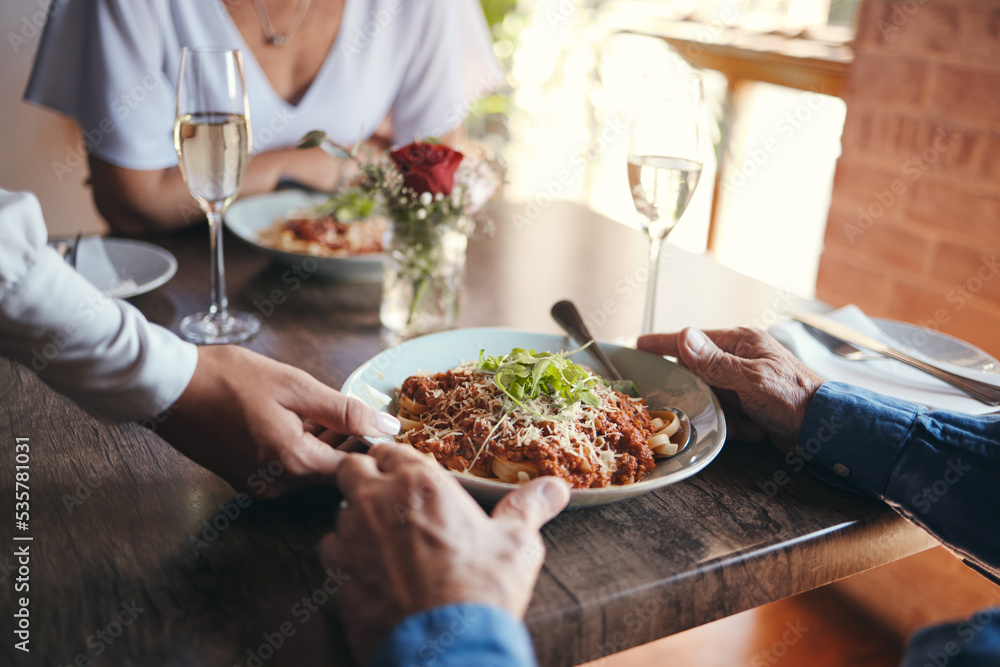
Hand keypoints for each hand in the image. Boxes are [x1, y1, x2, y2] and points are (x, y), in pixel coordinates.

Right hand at [156, 346, 399, 496]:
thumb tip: (386, 426)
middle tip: (357, 411)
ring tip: (327, 409)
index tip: (381, 426)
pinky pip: (284, 467)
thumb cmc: (228, 380)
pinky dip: (299, 446)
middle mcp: (276, 484)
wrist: (167, 387)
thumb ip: (344, 410)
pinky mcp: (242, 477)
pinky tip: (299, 419)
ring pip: (308, 468)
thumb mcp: (295, 386)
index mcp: (294, 463)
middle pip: (330, 470)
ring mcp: (257, 484)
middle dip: (348, 443)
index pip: (352, 469)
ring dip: (323, 443)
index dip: (371, 448)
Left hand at [319, 443, 569, 662]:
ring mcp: (352, 532)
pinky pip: (329, 545)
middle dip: (366, 476)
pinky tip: (365, 567)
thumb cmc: (481, 591)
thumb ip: (529, 508)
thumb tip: (556, 487)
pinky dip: (343, 551)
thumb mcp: (517, 545)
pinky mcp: (336, 568)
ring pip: (340, 506)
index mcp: (422, 482)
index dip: (398, 461)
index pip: (393, 449)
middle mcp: (379, 497)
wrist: (443, 647)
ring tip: (379, 536)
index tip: (406, 474)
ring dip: (355, 514)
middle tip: (386, 498)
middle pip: (354, 467)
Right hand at [638, 327, 824, 450]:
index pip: (692, 340)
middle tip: (697, 404)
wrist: (825, 429)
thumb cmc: (794, 397)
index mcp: (741, 342)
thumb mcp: (751, 379)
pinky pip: (725, 412)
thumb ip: (714, 362)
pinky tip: (755, 429)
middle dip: (701, 394)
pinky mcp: (749, 403)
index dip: (663, 343)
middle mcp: (740, 358)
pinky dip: (736, 424)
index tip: (637, 345)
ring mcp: (744, 381)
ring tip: (745, 421)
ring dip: (723, 413)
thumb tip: (683, 337)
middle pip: (698, 373)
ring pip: (711, 397)